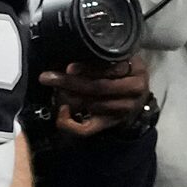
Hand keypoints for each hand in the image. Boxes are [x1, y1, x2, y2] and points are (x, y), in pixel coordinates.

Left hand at [37, 55, 152, 138]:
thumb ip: (105, 57)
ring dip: (70, 97)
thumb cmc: (125, 70)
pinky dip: (70, 124)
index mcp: (136, 72)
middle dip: (71, 82)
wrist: (137, 94)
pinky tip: (62, 111)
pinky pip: (87, 129)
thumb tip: (73, 61)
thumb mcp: (122, 57)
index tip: (69, 67)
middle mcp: (132, 92)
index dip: (89, 69)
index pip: (112, 70)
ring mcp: (122, 110)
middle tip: (49, 77)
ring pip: (92, 106)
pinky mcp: (109, 123)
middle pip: (99, 88)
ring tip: (56, 88)